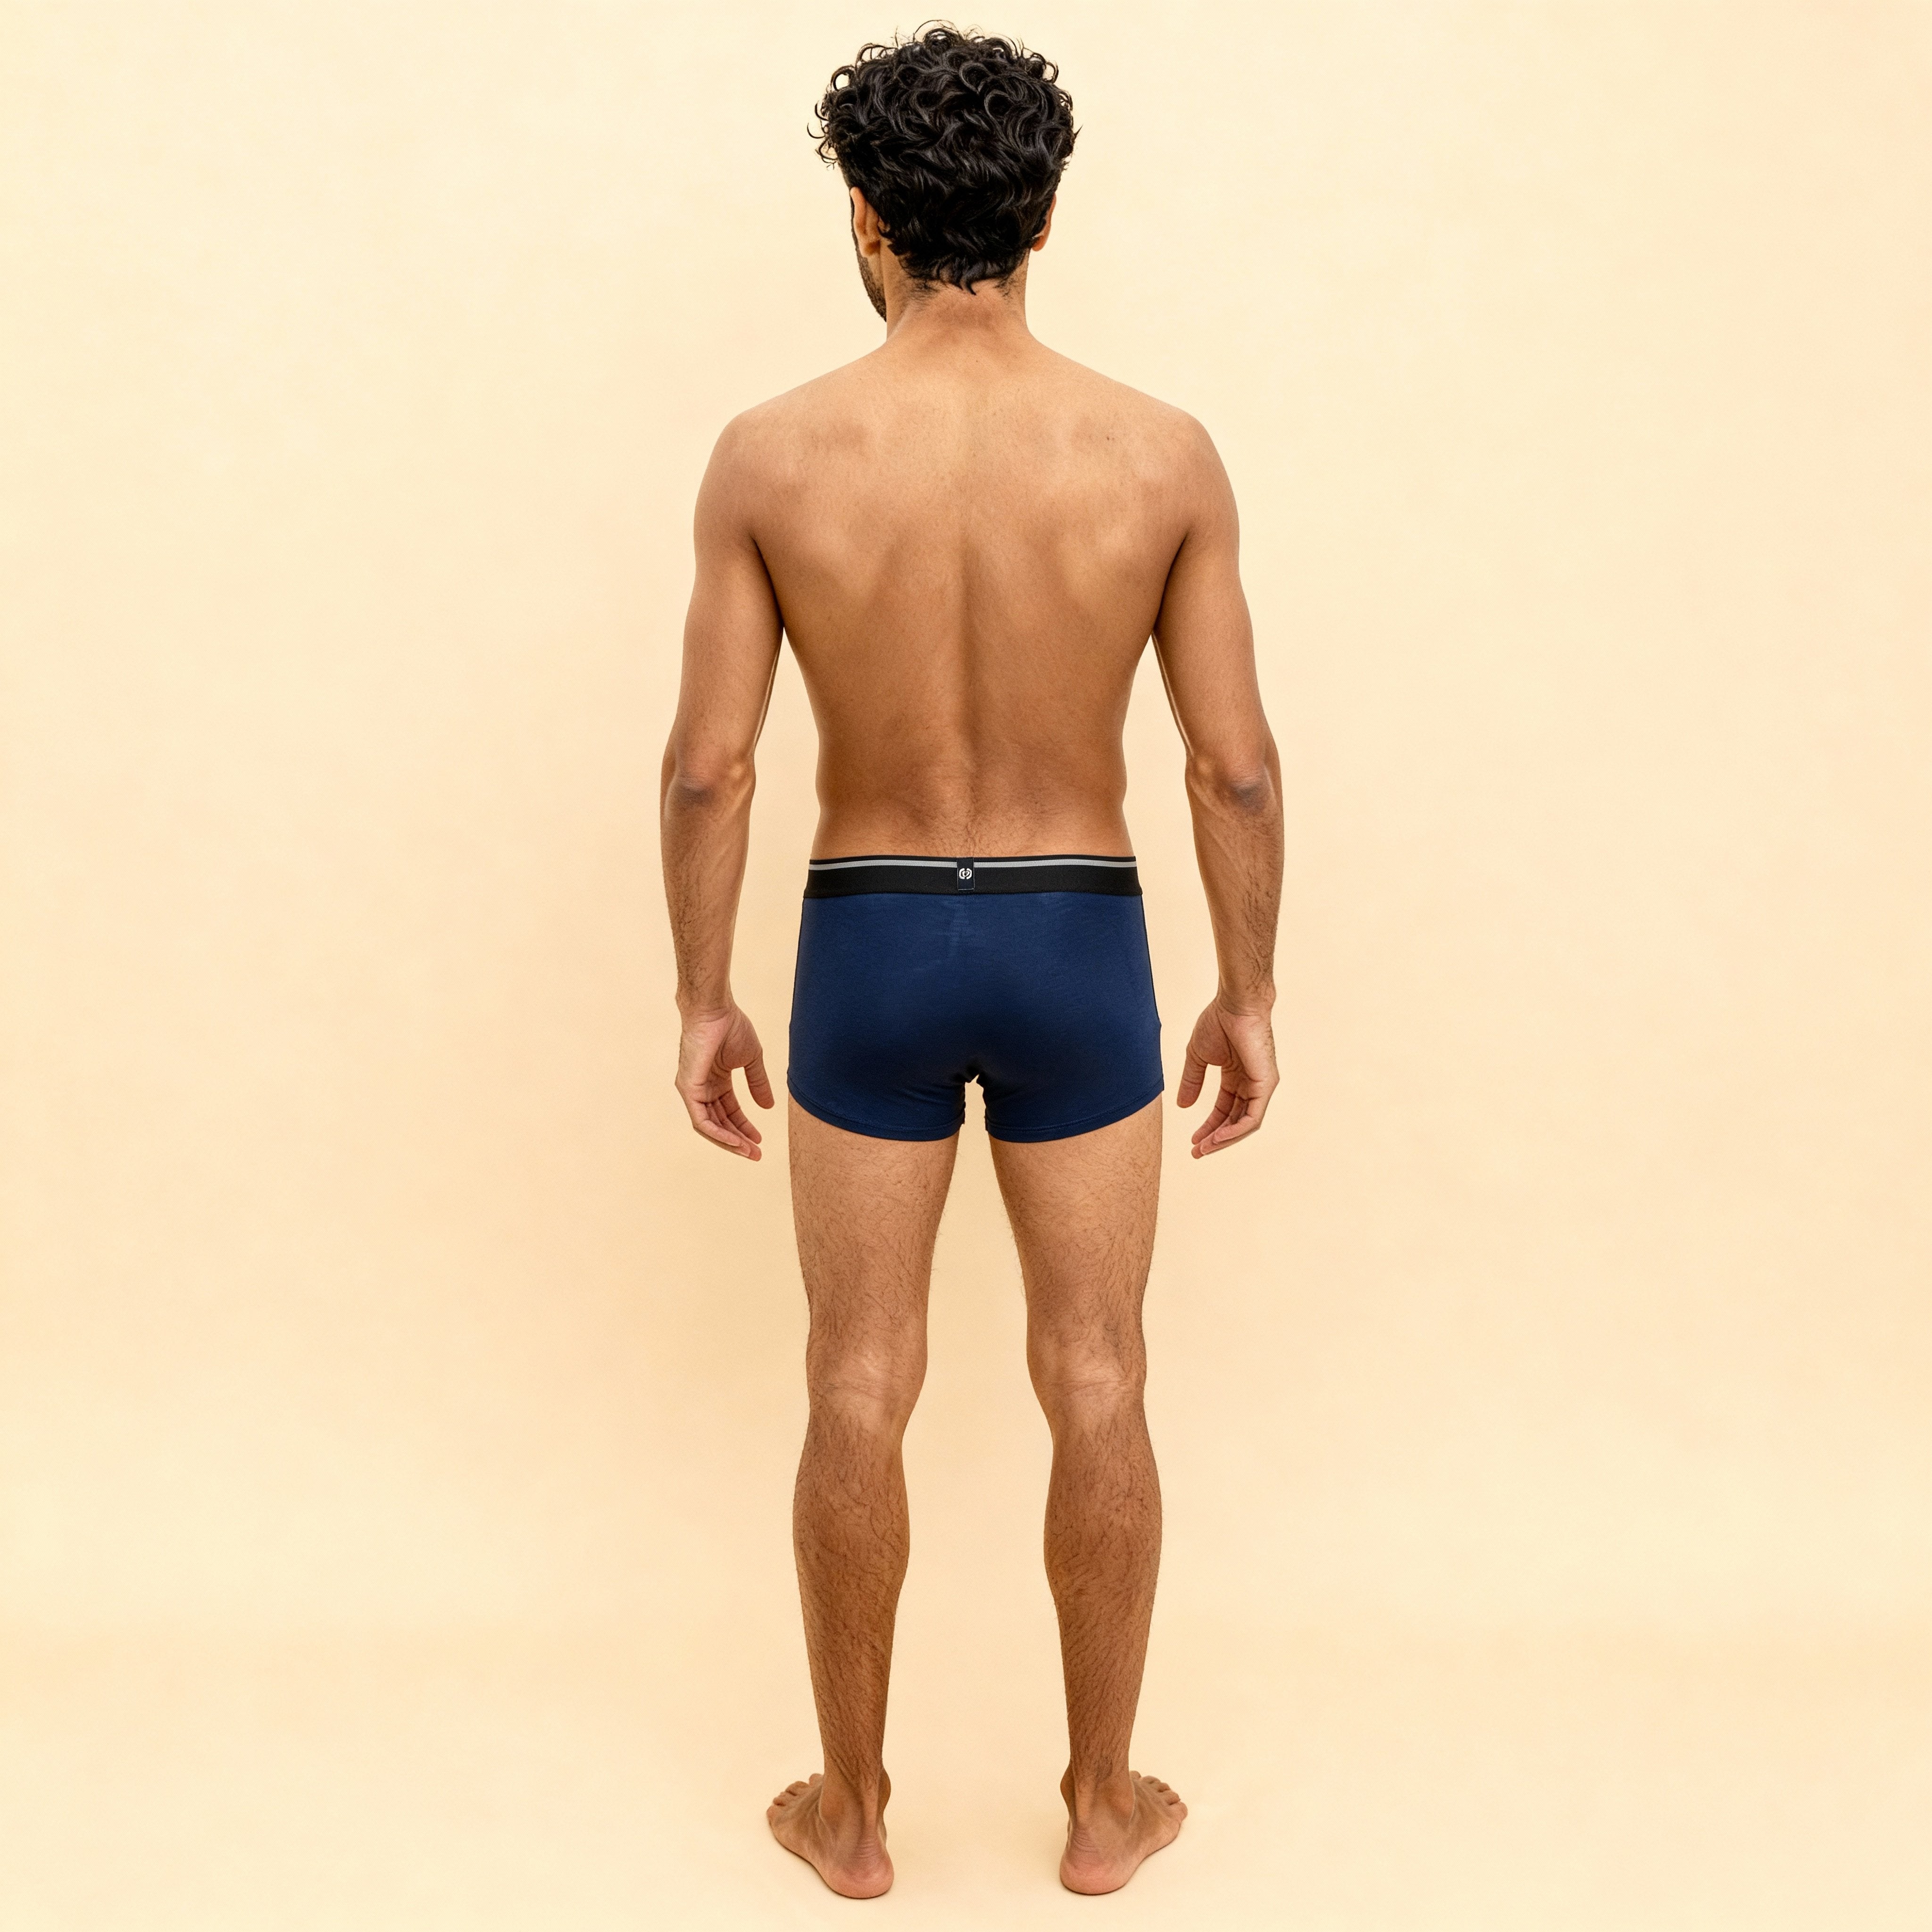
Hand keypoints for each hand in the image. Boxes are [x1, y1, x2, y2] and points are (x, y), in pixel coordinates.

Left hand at [674, 1004, 774, 1158]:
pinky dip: (718, 1133)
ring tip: (749, 1152)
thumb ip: (758, 1083)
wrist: (716, 1011)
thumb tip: (769, 1107)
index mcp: (715, 1080)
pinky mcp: (688, 1089)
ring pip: (709, 1126)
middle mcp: (701, 1088)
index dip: (745, 1127)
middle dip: (738, 1140)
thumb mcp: (751, 1060)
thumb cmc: (731, 1027)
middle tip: (756, 1154)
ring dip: (729, 1141)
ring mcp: (692, 1090)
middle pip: (719, 1122)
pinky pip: (701, 1120)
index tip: (760, 1140)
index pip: (729, 1111)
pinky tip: (734, 1141)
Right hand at [1177, 1001, 1278, 1157]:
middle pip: (1234, 1120)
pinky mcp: (1266, 1085)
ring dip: (1224, 1139)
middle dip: (1215, 1138)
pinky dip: (1235, 1130)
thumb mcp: (1197, 1057)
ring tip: (1204, 1149)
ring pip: (1245, 1124)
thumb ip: (1191, 1081)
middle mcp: (1252, 1084)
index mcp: (1237, 1076)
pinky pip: (1253, 1117)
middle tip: (1197, 1152)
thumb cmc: (1218, 1022)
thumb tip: (1182, 1106)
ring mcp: (1261, 1086)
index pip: (1224, 1109)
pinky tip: (1218, 1138)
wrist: (1234, 1005)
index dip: (1208, 1126)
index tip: (1193, 1141)